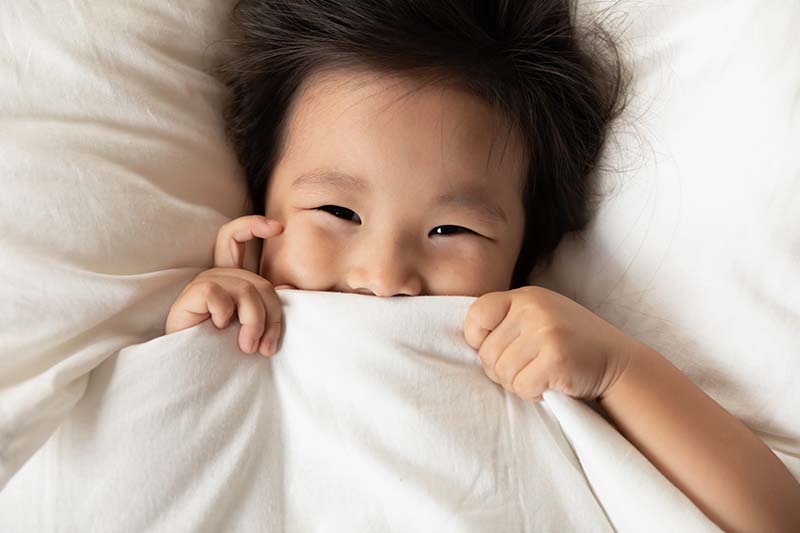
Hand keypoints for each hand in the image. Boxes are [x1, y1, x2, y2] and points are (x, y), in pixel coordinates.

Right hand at [165, 215, 288, 355]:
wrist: (189, 372)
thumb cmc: (220, 352)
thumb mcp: (250, 327)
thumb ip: (267, 306)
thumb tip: (287, 290)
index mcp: (231, 278)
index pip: (237, 238)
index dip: (254, 225)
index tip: (279, 228)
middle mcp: (217, 275)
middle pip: (260, 282)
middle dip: (272, 317)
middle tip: (266, 348)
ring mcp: (204, 283)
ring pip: (247, 291)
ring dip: (254, 324)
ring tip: (247, 347)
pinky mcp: (193, 294)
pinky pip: (221, 297)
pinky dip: (224, 317)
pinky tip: (215, 329)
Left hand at [463, 286, 633, 401]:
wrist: (619, 362)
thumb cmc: (572, 344)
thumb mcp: (540, 318)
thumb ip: (509, 322)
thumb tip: (471, 344)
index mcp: (525, 297)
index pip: (477, 314)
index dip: (478, 339)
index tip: (497, 350)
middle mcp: (533, 309)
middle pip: (487, 353)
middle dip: (501, 371)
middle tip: (528, 370)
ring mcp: (545, 332)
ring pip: (502, 372)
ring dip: (517, 383)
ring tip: (541, 376)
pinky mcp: (555, 359)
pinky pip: (521, 387)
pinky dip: (533, 394)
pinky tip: (551, 385)